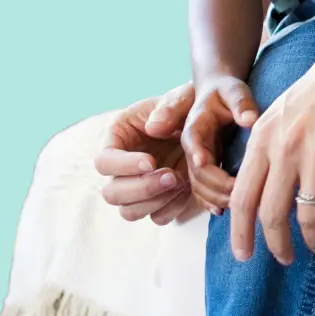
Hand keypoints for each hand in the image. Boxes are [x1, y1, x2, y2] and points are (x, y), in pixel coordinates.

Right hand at [94, 86, 198, 223]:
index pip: (104, 161)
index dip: (123, 166)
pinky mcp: (159, 199)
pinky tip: (188, 189)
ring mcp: (138, 186)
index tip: (151, 162)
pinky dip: (172, 208)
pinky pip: (157, 217)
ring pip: (129, 211)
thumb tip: (152, 127)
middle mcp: (122, 167)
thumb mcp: (182, 98)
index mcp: (117, 138)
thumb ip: (169, 107)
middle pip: (112, 194)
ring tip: (181, 181)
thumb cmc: (189, 105)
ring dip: (155, 202)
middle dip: (142, 189)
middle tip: (172, 176)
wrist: (211, 123)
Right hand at [182, 73, 258, 215]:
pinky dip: (211, 201)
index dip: (203, 162)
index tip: (221, 177)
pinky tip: (224, 210)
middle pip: (196, 174)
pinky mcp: (203, 169)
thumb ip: (241, 103)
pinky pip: (202, 190)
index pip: (194, 147)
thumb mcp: (234, 90)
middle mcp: (191, 147)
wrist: (218, 93)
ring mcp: (195, 160)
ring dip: (214, 198)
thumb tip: (250, 119)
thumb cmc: (227, 91)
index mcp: (195, 127)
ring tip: (238, 205)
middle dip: (216, 186)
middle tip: (240, 194)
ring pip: (197, 186)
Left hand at [228, 17, 314, 264]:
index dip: (240, 233)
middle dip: (276, 246)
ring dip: (312, 240)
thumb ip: (265, 146)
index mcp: (263, 138)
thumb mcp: (281, 111)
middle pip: (271, 215)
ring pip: (308, 216)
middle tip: (284, 258)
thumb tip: (255, 185)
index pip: (242, 198)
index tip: (244, 254)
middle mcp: (286, 149)